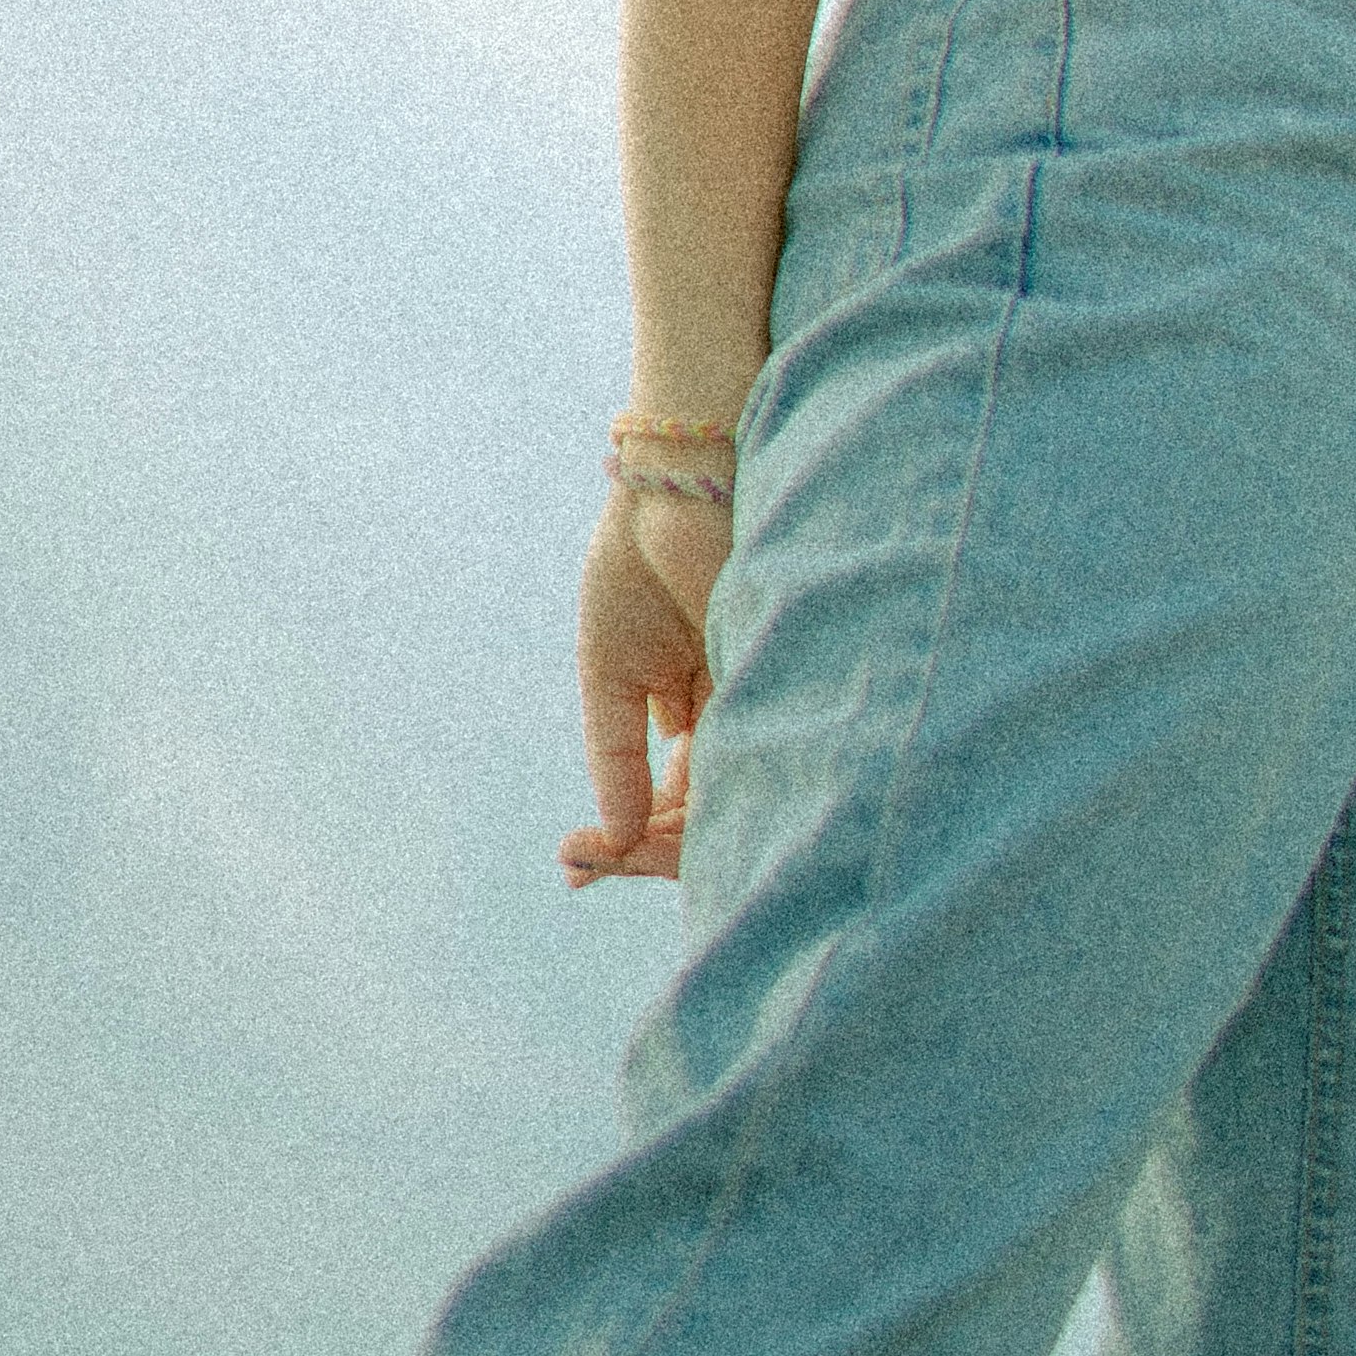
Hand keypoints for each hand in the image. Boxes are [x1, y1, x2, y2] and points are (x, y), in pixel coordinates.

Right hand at [560, 482, 730, 885]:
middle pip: (694, 806)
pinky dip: (704, 801)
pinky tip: (664, 820)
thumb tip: (611, 837)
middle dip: (643, 846)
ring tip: (621, 851)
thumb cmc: (638, 563)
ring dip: (668, 837)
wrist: (680, 488)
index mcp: (685, 699)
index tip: (574, 866)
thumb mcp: (610, 668)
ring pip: (721, 798)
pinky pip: (746, 766)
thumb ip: (615, 751)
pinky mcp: (781, 688)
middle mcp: (726, 709)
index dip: (626, 833)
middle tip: (585, 867)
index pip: (664, 790)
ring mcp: (754, 700)